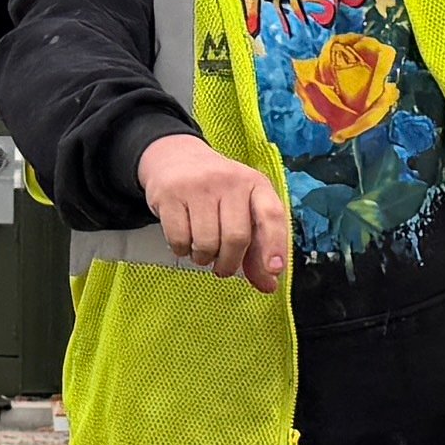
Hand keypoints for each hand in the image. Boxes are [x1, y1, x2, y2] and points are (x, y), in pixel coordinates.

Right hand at [138, 133, 292, 294]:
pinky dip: (182, 251)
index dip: (275, 245)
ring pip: (206, 243)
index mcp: (255, 184)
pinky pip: (179, 240)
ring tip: (202, 250)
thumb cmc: (217, 192)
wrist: (176, 158)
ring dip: (204, 258)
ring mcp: (198, 185)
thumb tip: (268, 285)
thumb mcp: (242, 209)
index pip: (271, 215)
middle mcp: (229, 180)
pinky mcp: (170, 194)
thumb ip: (257, 248)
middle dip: (229, 263)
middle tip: (223, 268)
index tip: (273, 270)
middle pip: (236, 238)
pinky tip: (185, 240)